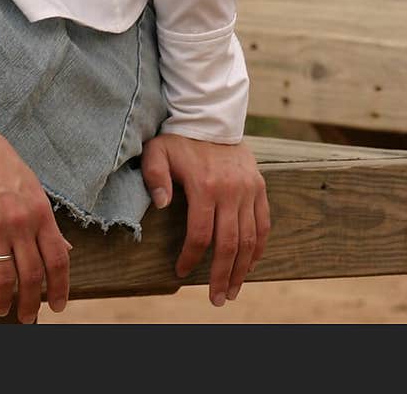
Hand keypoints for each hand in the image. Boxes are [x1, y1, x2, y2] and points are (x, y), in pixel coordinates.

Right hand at [0, 123, 71, 322]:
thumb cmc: (0, 165)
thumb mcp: (32, 189)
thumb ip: (46, 222)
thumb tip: (65, 251)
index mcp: (40, 212)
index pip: (58, 260)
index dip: (59, 289)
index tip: (56, 306)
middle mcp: (19, 221)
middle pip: (31, 275)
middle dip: (30, 304)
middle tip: (26, 317)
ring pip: (3, 277)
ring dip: (4, 300)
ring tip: (1, 309)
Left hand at [141, 134, 269, 305]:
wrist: (211, 119)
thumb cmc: (178, 140)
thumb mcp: (158, 152)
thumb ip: (155, 177)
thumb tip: (161, 205)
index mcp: (204, 185)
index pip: (201, 234)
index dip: (191, 257)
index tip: (181, 272)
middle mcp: (231, 191)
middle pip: (229, 243)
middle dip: (222, 275)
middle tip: (217, 299)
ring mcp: (249, 190)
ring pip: (249, 239)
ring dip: (242, 269)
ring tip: (233, 290)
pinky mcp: (260, 187)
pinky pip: (263, 224)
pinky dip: (258, 248)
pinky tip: (249, 265)